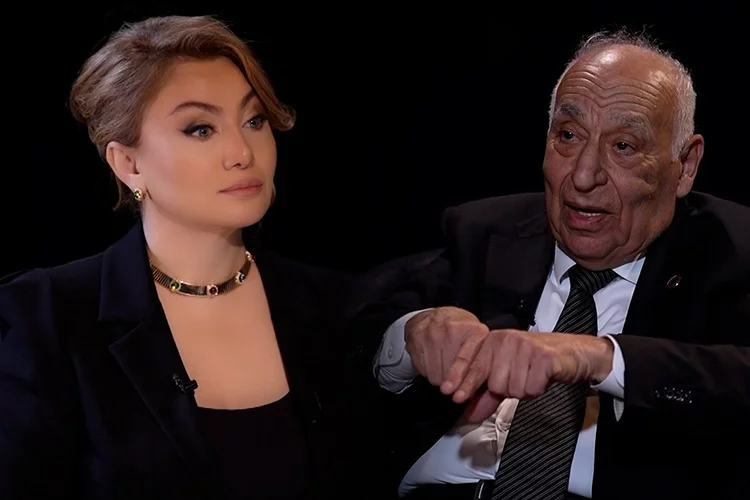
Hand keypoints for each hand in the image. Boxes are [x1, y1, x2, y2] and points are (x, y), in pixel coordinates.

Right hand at [404, 306, 488, 391]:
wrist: (440, 316)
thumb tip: (477, 398)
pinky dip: (427, 370)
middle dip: (452, 382)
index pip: (466, 360)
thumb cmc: (464, 335)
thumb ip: (482, 366)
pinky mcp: (416, 337)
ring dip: (439, 377)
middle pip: (448, 373)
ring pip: (434, 375)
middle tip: (454, 373)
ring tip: (444, 361)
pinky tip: (433, 358)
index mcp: (475, 332)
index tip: (456, 396)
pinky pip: (422, 369)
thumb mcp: (480, 345)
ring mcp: (432, 332)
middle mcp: (452, 329)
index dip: (462, 380)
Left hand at [448, 329, 613, 421]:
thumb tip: (469, 414)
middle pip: (495, 384)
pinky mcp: (543, 357)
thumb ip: (487, 395)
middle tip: (522, 377)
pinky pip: (531, 388)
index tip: (450, 394)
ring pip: (512, 389)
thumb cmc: (536, 363)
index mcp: (493, 342)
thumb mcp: (508, 377)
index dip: (461, 381)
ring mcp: (524, 346)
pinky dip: (537, 389)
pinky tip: (543, 377)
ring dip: (524, 390)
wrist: (573, 353)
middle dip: (508, 389)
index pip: (473, 365)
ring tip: (533, 376)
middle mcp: (506, 340)